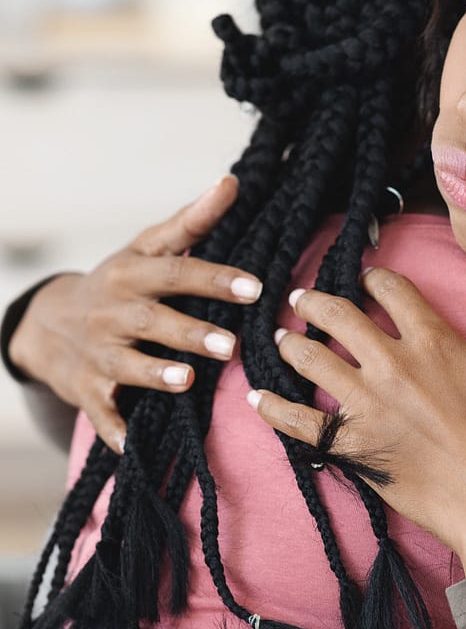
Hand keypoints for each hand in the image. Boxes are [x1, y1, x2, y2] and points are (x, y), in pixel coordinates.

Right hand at [8, 175, 262, 452]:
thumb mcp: (147, 248)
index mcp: (132, 275)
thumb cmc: (119, 281)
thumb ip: (193, 221)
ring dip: (155, 374)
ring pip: (126, 365)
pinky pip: (100, 413)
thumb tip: (232, 182)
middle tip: (231, 344)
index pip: (177, 273)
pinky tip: (133, 446)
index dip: (214, 279)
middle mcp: (112, 313)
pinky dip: (113, 430)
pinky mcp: (86, 390)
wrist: (47, 321)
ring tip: (188, 381)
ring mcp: (97, 353)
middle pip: (152, 321)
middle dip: (190, 333)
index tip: (254, 287)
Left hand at [248, 250, 465, 574]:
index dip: (376, 278)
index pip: (393, 290)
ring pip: (312, 360)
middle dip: (317, 301)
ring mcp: (368, 408)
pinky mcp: (354, 448)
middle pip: (340, 317)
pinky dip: (273, 409)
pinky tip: (257, 398)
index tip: (366, 278)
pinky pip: (298, 424)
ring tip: (280, 337)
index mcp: (436, 342)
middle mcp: (394, 366)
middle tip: (302, 298)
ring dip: (291, 343)